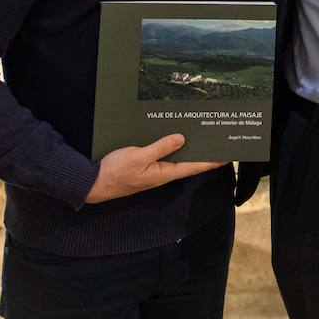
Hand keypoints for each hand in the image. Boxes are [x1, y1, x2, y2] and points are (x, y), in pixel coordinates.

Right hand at [84, 134, 226, 203]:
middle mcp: (161, 173)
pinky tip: (173, 137)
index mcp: (164, 173)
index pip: (193, 167)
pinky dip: (169, 146)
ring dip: (186, 148)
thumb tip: (181, 138)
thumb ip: (160, 147)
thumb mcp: (139, 156)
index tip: (226, 155)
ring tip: (200, 136)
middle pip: (186, 162)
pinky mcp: (143, 166)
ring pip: (174, 157)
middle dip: (201, 152)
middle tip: (215, 140)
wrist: (92, 183)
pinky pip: (161, 155)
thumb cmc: (115, 172)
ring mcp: (152, 170)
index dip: (210, 161)